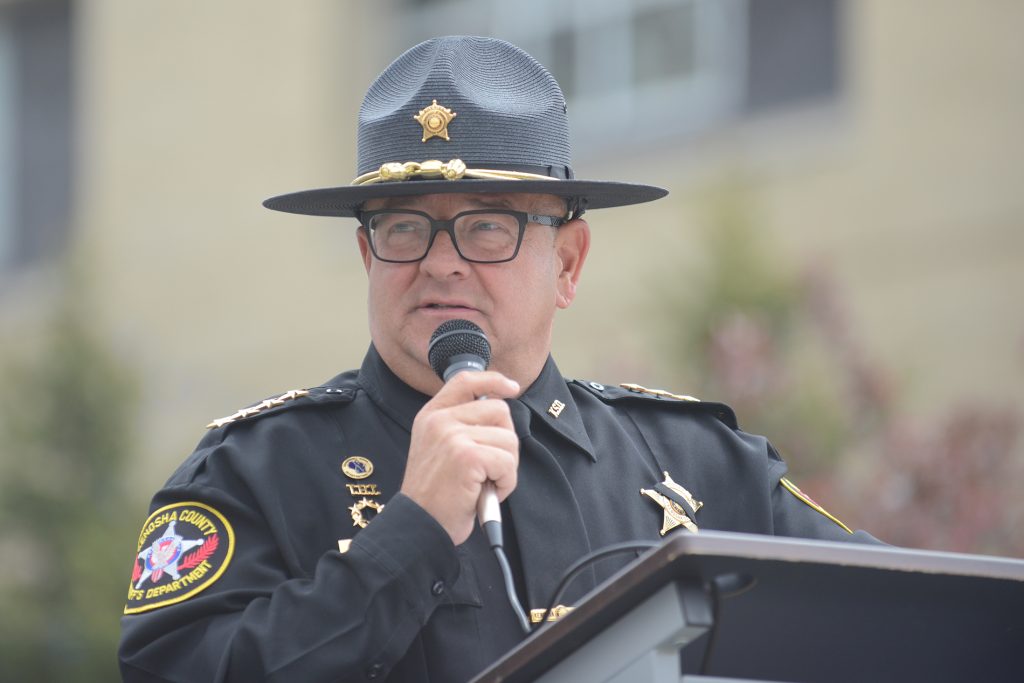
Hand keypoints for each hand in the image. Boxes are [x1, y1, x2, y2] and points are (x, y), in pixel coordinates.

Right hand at [401, 371, 520, 544]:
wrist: (419, 525)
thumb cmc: (435, 495)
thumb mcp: (438, 449)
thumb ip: (461, 426)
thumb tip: (501, 411)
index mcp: (431, 415)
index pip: (466, 380)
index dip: (493, 380)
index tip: (512, 387)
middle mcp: (440, 420)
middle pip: (499, 411)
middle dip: (505, 442)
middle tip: (489, 468)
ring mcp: (452, 436)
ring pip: (508, 439)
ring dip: (506, 467)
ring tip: (484, 484)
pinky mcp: (467, 456)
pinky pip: (508, 462)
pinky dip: (506, 483)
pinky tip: (487, 493)